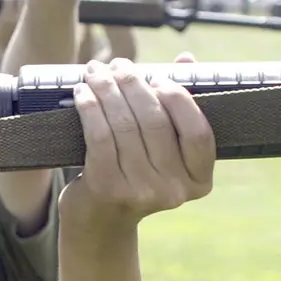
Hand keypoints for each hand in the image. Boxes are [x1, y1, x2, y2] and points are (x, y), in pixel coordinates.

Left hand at [62, 58, 213, 228]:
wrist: (99, 220)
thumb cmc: (136, 173)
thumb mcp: (163, 149)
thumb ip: (179, 105)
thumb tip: (186, 60)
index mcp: (198, 181)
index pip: (198, 132)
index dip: (179, 98)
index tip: (158, 77)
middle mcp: (173, 190)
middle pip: (156, 122)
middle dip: (134, 83)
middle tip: (119, 64)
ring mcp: (140, 192)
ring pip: (124, 125)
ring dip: (107, 89)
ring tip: (96, 70)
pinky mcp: (107, 188)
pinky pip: (100, 136)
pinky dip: (90, 107)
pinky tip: (82, 91)